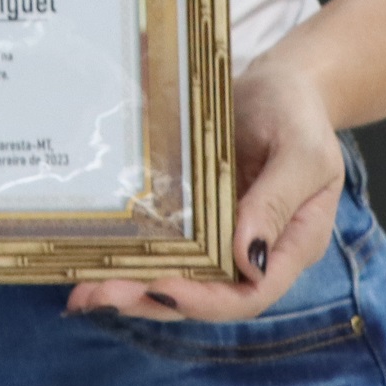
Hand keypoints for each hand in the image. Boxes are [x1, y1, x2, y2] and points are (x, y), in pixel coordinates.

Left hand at [66, 60, 344, 321]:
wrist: (281, 85)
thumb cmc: (298, 114)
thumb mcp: (301, 152)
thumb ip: (277, 203)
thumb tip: (248, 259)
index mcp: (291, 246)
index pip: (250, 294)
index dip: (205, 300)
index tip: (160, 289)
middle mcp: (253, 251)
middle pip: (204, 294)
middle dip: (151, 299)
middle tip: (101, 293)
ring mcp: (220, 235)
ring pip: (177, 276)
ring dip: (132, 286)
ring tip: (83, 290)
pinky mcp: (193, 216)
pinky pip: (164, 244)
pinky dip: (131, 256)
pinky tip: (91, 261)